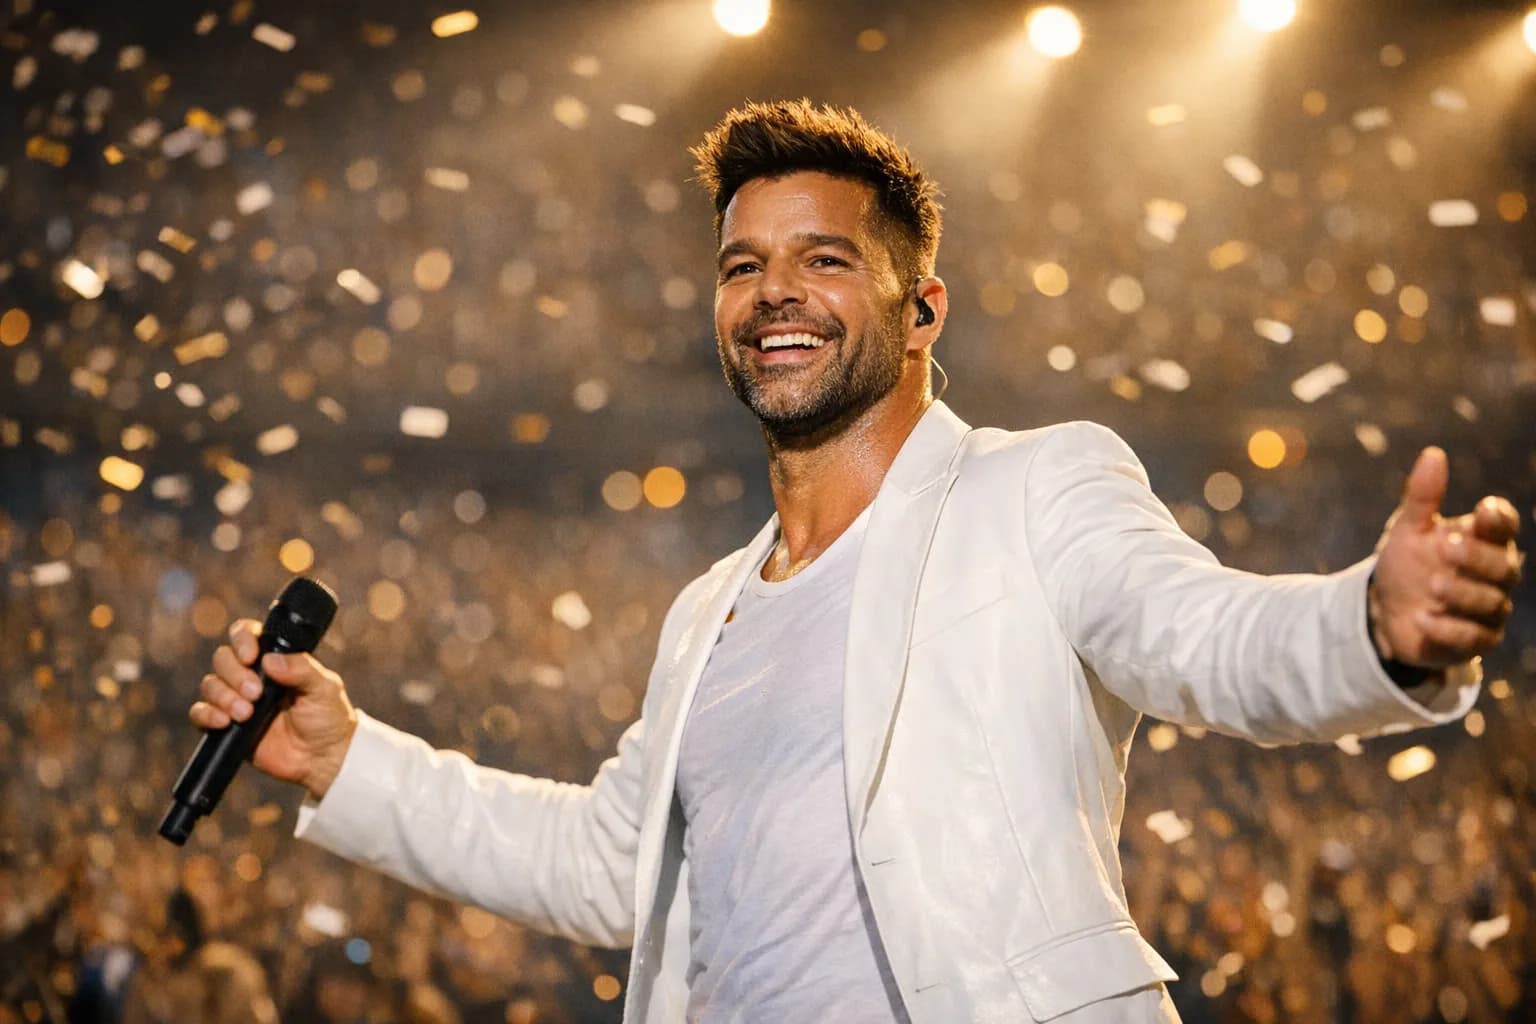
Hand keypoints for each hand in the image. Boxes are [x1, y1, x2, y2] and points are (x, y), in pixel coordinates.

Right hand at [188, 619, 358, 798]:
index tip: (251, 657)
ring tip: (245, 714)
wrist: (322, 759)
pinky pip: (199, 713)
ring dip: (223, 696)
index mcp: (275, 659)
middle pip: (223, 658)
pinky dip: (206, 714)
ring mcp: (237, 699)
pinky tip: (223, 723)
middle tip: (255, 694)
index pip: (246, 634)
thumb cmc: (328, 718)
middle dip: (235, 674)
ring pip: (210, 684)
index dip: (242, 639)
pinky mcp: (226, 726)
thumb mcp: (324, 688)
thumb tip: (270, 660)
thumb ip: (302, 669)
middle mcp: (252, 675)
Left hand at [1370, 446, 1522, 669]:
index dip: (1498, 519)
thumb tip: (1433, 454)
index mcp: (1483, 540)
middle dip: (1477, 558)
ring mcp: (1489, 609)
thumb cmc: (1407, 562)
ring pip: (1490, 603)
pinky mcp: (1476, 641)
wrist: (1385, 610)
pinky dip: (1448, 628)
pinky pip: (1472, 637)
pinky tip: (1423, 619)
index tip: (1483, 510)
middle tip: (1446, 547)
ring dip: (1461, 593)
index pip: (1503, 526)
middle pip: (1503, 566)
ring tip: (1433, 586)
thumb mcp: (1408, 529)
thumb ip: (1423, 497)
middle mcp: (1495, 574)